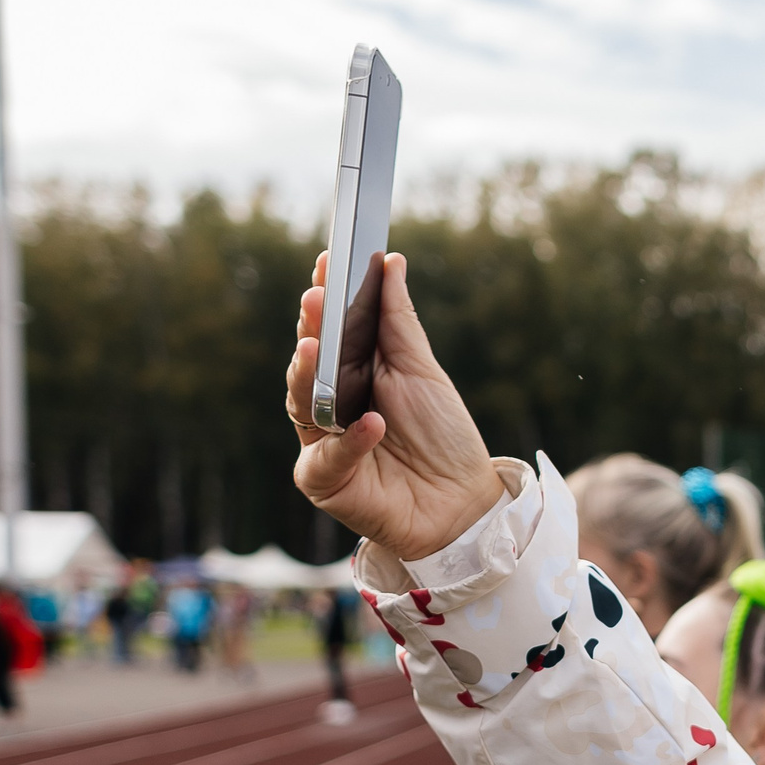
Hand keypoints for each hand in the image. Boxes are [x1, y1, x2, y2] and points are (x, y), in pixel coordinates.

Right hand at [284, 251, 506, 560]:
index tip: (328, 261)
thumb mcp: (422, 372)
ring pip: (301, 402)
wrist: (464, 503)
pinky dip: (351, 439)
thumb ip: (398, 322)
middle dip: (310, 328)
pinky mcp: (326, 480)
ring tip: (316, 346)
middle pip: (308, 361)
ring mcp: (323, 441)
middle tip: (316, 297)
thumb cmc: (442, 437)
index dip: (325, 296)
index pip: (328, 329)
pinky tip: (371, 421)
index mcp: (350, 373)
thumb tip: (391, 263)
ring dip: (307, 373)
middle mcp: (328, 403)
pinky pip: (329, 456)